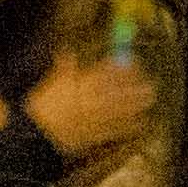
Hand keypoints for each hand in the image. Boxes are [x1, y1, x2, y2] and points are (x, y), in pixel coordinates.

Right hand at [19, 45, 160, 163]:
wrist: (37, 134)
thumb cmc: (42, 107)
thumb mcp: (50, 84)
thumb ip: (62, 68)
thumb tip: (66, 51)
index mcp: (79, 86)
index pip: (103, 73)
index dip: (120, 68)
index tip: (133, 63)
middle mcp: (89, 101)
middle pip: (116, 91)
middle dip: (133, 87)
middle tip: (150, 82)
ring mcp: (94, 119)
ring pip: (119, 109)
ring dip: (136, 103)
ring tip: (150, 98)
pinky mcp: (95, 136)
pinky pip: (115, 130)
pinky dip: (129, 127)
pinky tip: (142, 123)